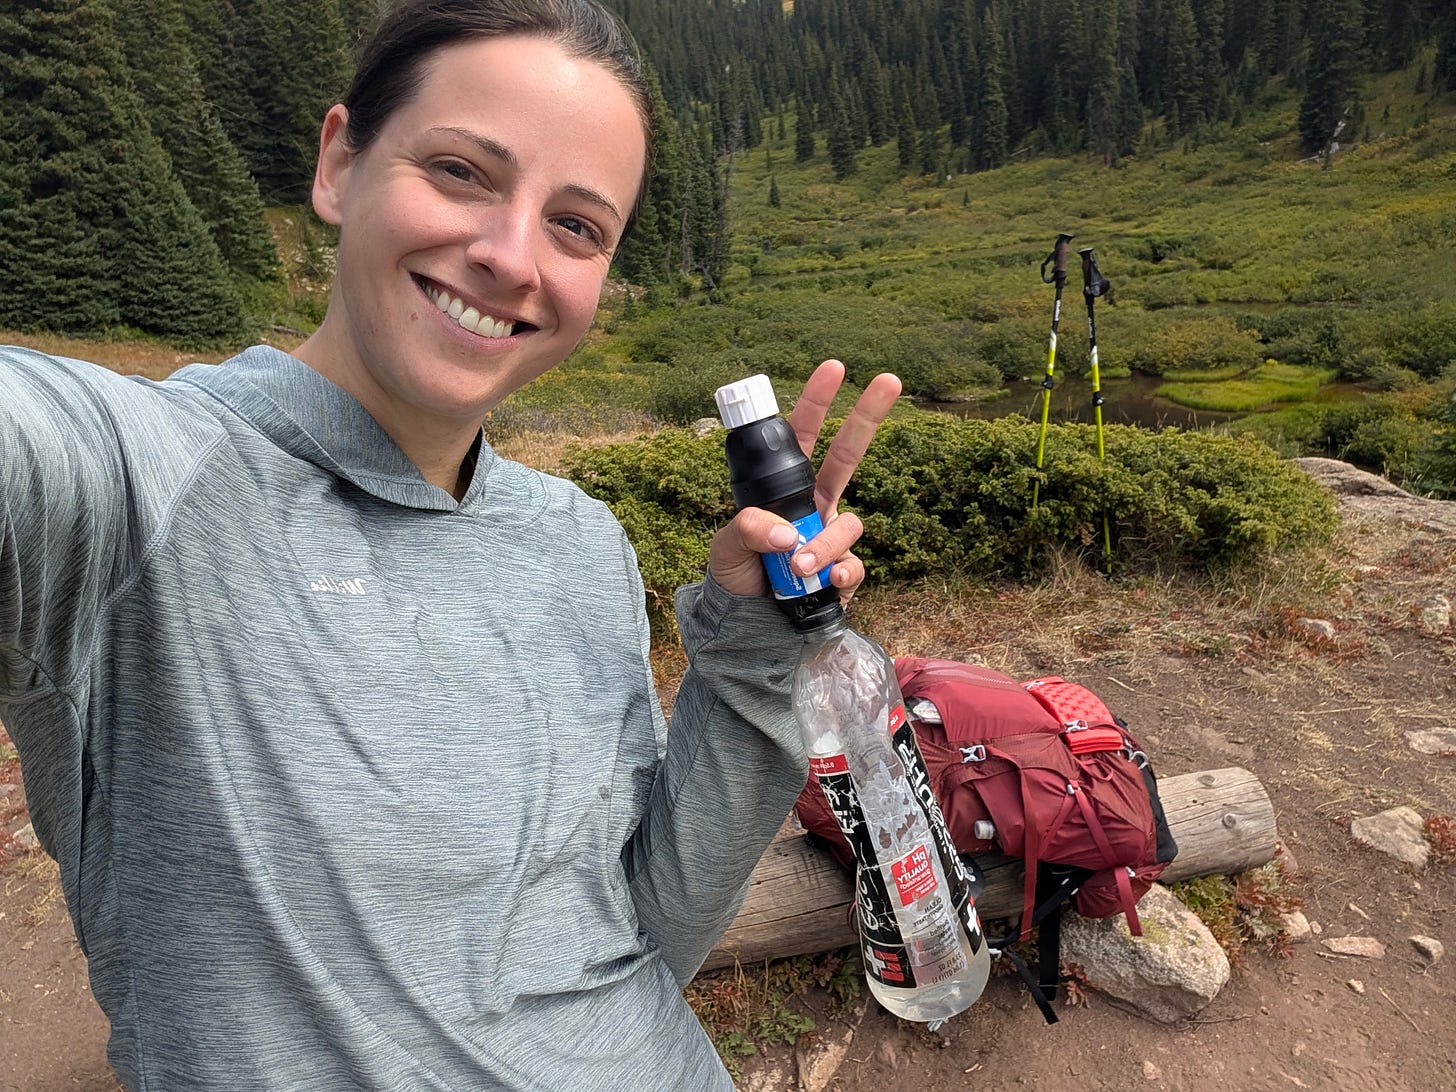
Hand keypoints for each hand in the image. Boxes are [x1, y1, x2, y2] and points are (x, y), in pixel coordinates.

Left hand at [709, 360, 902, 601]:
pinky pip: (854, 564)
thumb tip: (788, 535)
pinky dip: (839, 573)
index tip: (833, 367)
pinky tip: (825, 582)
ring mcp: (832, 536)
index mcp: (785, 487)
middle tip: (890, 379)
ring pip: (849, 523)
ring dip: (824, 544)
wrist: (749, 625)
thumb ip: (749, 530)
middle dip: (868, 415)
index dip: (816, 402)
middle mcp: (815, 504)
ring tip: (796, 567)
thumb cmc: (737, 575)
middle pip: (849, 453)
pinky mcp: (843, 570)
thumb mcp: (727, 546)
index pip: (801, 436)